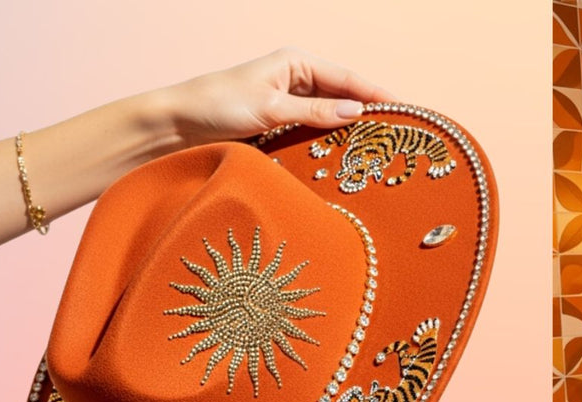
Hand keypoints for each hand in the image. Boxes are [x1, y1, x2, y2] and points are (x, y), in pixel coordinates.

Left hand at [153, 47, 395, 148]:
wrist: (176, 126)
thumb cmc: (217, 105)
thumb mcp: (270, 108)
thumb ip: (315, 112)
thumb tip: (357, 111)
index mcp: (295, 63)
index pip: (347, 78)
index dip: (377, 94)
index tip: (405, 111)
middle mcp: (296, 81)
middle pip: (343, 96)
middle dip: (368, 114)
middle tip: (398, 136)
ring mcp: (290, 104)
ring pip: (331, 117)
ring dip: (350, 132)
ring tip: (379, 151)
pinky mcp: (282, 126)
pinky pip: (315, 133)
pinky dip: (331, 143)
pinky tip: (346, 158)